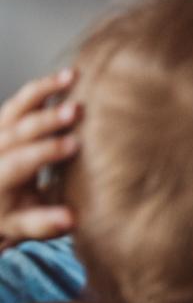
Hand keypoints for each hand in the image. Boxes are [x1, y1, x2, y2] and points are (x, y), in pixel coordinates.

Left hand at [0, 69, 81, 246]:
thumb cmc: (11, 215)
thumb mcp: (24, 226)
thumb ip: (44, 223)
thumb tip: (72, 218)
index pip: (17, 163)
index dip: (45, 152)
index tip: (75, 144)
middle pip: (16, 132)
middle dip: (46, 120)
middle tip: (75, 109)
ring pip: (16, 107)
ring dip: (44, 90)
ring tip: (72, 76)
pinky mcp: (5, 121)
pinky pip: (21, 100)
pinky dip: (43, 87)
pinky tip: (68, 76)